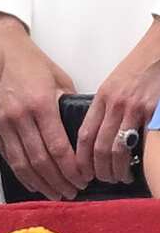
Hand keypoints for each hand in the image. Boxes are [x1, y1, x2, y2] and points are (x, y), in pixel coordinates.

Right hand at [0, 13, 85, 199]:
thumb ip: (69, 106)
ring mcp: (1, 120)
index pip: (59, 148)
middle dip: (60, 181)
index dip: (73, 169)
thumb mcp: (58, 79)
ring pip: (21, 163)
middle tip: (72, 191)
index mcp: (40, 103)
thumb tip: (79, 132)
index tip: (83, 178)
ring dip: (40, 183)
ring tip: (55, 193)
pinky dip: (20, 172)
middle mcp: (19, 114)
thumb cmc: (29, 60)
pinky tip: (32, 180)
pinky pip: (6, 154)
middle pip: (41, 161)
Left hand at [75, 29, 159, 184]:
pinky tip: (132, 167)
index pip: (84, 133)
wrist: (158, 53)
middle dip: (96, 168)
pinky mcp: (150, 112)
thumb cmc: (138, 70)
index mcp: (102, 97)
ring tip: (116, 177)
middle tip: (99, 179)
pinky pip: (138, 142)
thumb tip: (98, 132)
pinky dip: (133, 159)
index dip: (80, 156)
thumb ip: (105, 107)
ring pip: (116, 147)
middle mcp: (114, 104)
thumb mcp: (114, 86)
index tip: (79, 169)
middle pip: (98, 145)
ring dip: (114, 168)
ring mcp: (133, 109)